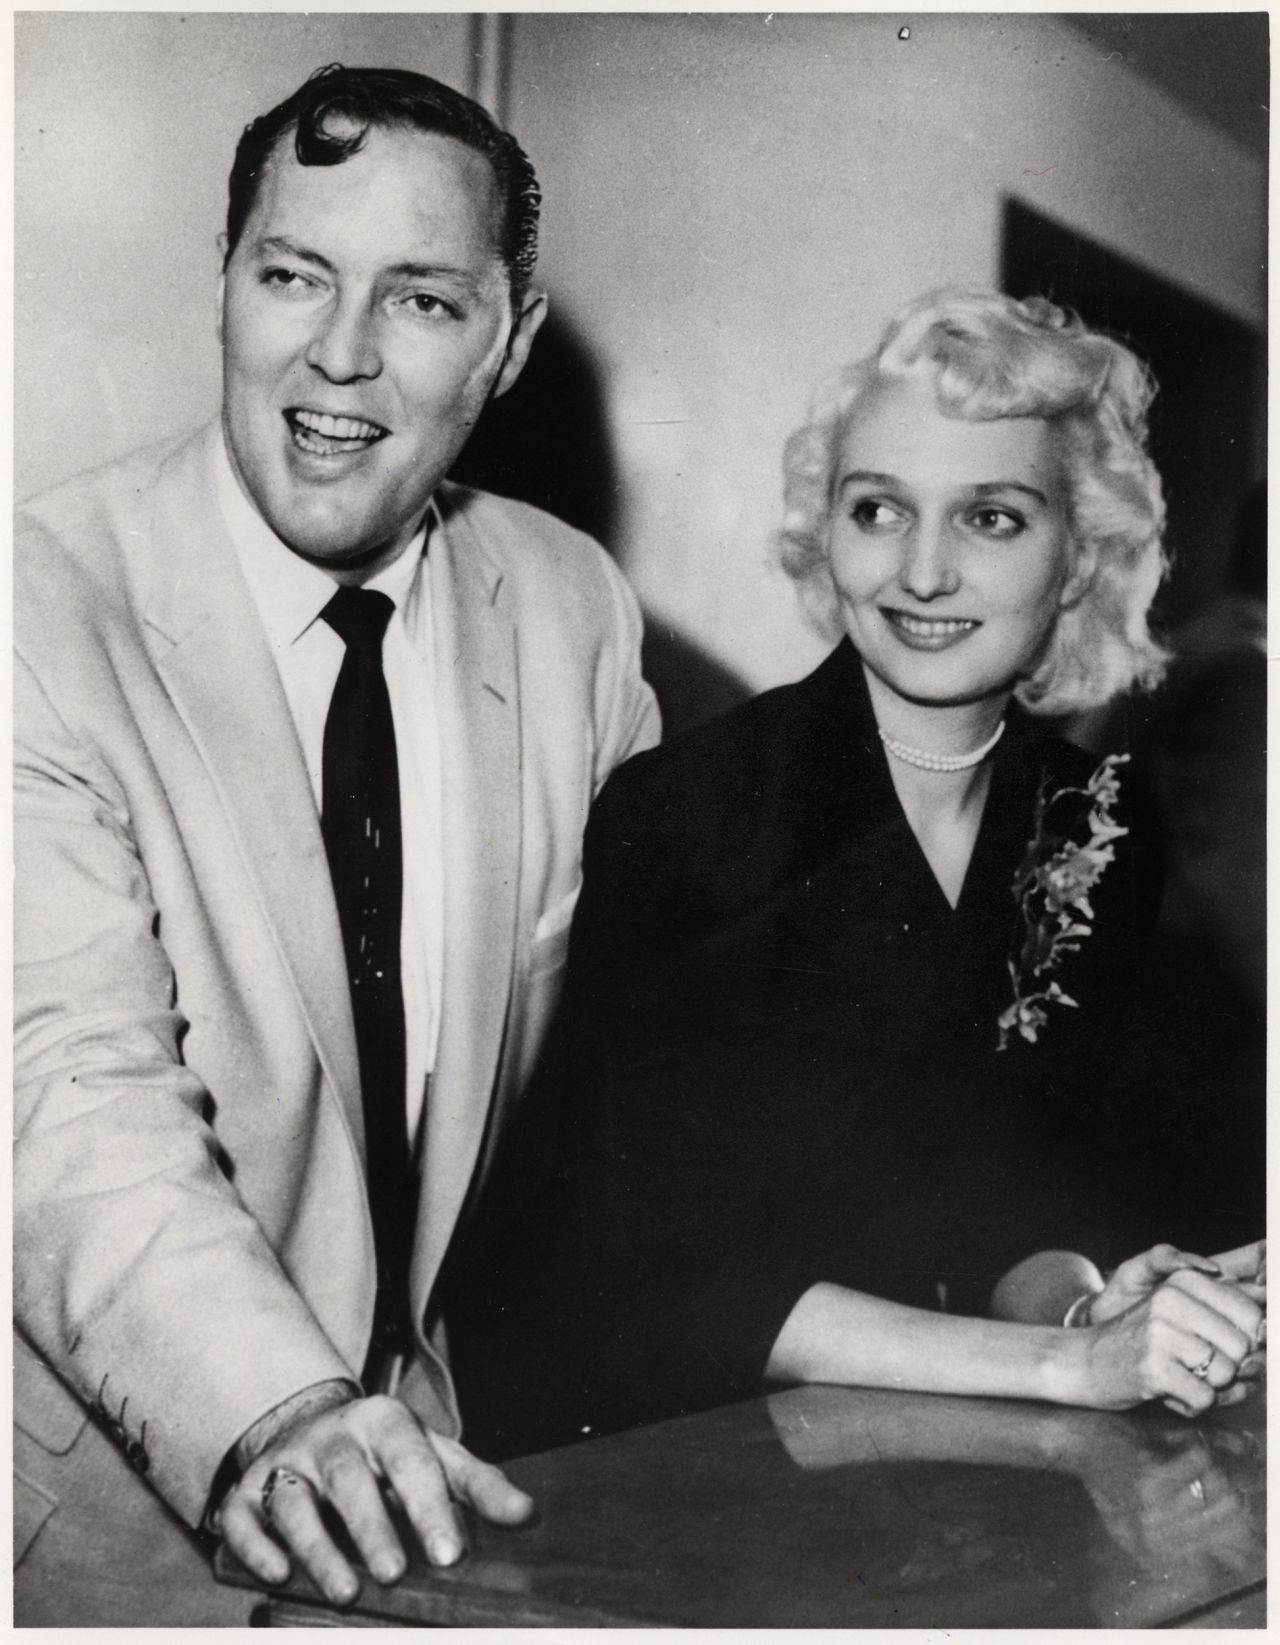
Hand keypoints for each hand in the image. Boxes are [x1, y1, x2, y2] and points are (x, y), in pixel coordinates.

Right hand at [214, 1394, 533, 1606]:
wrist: (311, 1426)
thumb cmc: (385, 1454)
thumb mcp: (435, 1457)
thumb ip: (478, 1486)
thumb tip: (527, 1515)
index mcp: (384, 1423)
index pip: (412, 1461)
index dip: (430, 1508)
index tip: (452, 1554)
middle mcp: (332, 1437)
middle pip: (350, 1479)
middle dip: (372, 1527)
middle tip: (395, 1574)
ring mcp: (286, 1462)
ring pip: (295, 1501)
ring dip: (318, 1548)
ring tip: (345, 1592)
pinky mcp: (246, 1492)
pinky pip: (244, 1517)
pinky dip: (256, 1546)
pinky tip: (276, 1574)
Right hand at [1073, 1245, 1263, 1416]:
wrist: (1086, 1361)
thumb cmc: (1144, 1345)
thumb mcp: (1183, 1320)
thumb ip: (1228, 1328)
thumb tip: (1264, 1351)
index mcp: (1184, 1282)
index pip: (1252, 1314)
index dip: (1250, 1344)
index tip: (1224, 1351)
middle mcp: (1172, 1300)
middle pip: (1244, 1348)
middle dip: (1230, 1370)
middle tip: (1198, 1371)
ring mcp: (1161, 1332)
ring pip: (1227, 1375)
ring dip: (1210, 1389)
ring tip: (1180, 1379)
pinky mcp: (1152, 1366)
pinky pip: (1205, 1398)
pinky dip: (1192, 1405)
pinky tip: (1169, 1393)